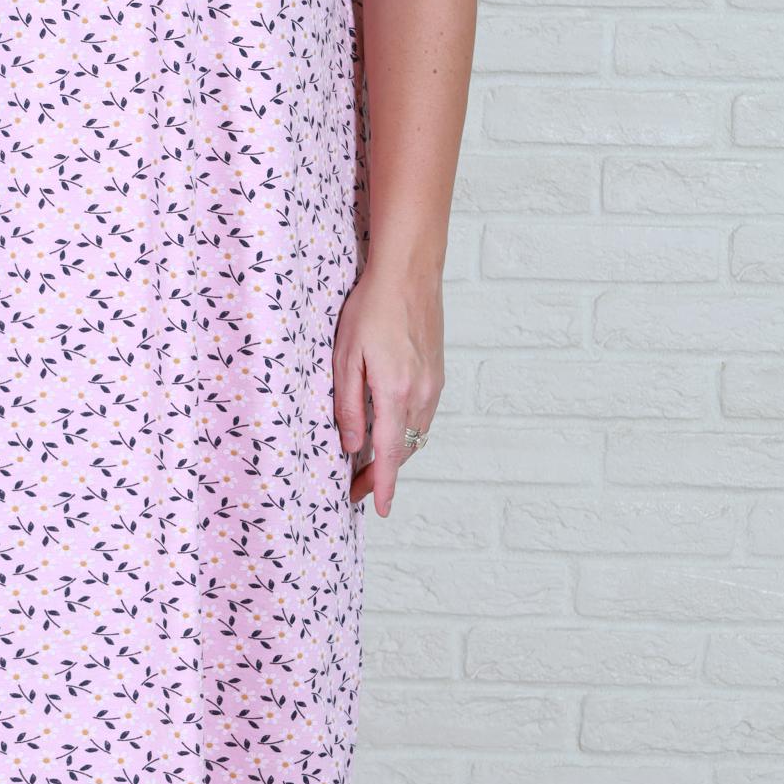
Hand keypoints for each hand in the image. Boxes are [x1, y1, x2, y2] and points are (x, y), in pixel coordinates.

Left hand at [332, 264, 443, 516]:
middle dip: (382, 476)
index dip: (382, 485)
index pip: (388, 453)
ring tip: (368, 467)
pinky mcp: (437, 374)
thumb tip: (352, 446)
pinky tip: (389, 431)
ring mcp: (433, 384)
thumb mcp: (346, 356)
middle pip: (404, 450)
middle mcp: (421, 394)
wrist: (409, 273)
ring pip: (415, 435)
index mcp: (395, 392)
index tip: (379, 510)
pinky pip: (423, 417)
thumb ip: (349, 405)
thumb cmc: (371, 308)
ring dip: (395, 455)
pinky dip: (406, 433)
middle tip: (356, 490)